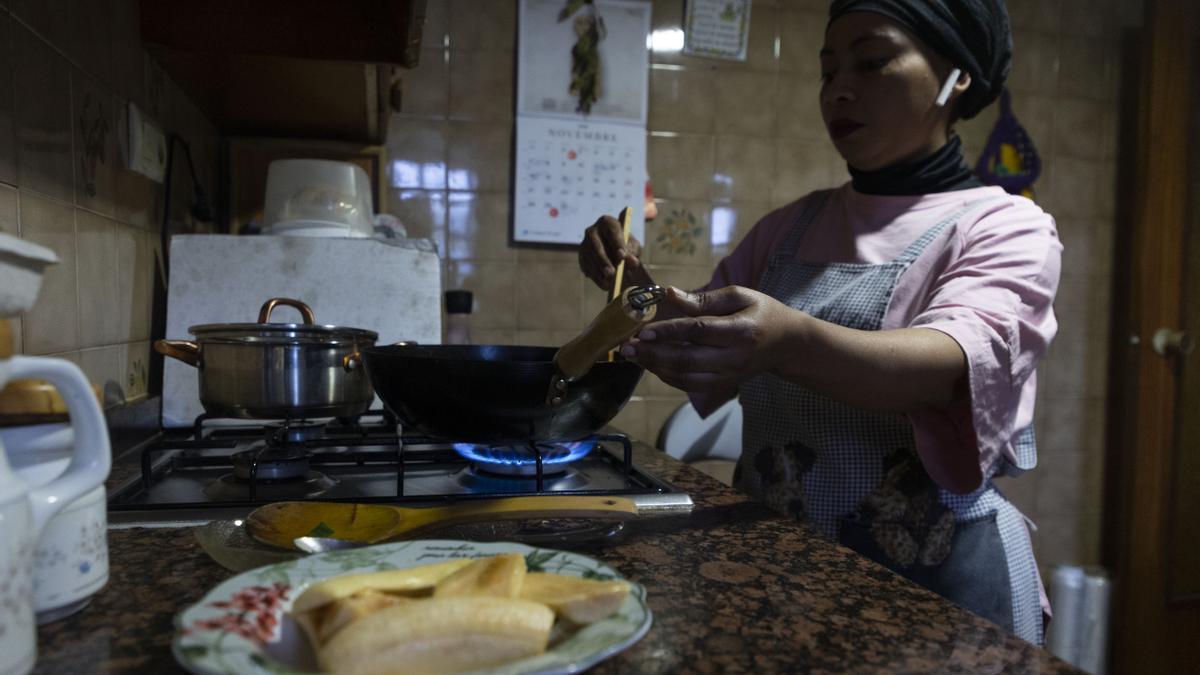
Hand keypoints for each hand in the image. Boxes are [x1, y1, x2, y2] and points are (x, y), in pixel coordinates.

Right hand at [578, 215, 645, 290]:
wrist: (614, 250)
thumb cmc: (626, 245)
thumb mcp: (632, 247)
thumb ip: (633, 253)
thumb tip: (633, 262)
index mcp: (607, 222)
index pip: (612, 231)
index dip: (617, 243)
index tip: (622, 256)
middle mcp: (592, 231)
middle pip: (596, 245)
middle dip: (604, 260)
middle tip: (612, 273)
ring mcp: (584, 244)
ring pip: (589, 258)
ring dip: (598, 271)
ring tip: (609, 283)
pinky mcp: (581, 257)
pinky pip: (586, 267)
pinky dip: (595, 277)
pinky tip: (604, 285)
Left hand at [620, 286, 799, 392]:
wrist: (786, 344)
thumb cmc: (761, 312)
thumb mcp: (739, 295)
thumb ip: (704, 299)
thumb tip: (669, 294)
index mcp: (741, 331)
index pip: (699, 332)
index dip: (669, 332)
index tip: (644, 330)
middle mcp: (734, 358)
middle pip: (687, 359)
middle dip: (653, 354)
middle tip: (627, 347)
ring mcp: (728, 376)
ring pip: (685, 376)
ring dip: (655, 367)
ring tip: (634, 355)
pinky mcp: (723, 385)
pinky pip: (689, 385)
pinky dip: (667, 376)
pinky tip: (652, 364)